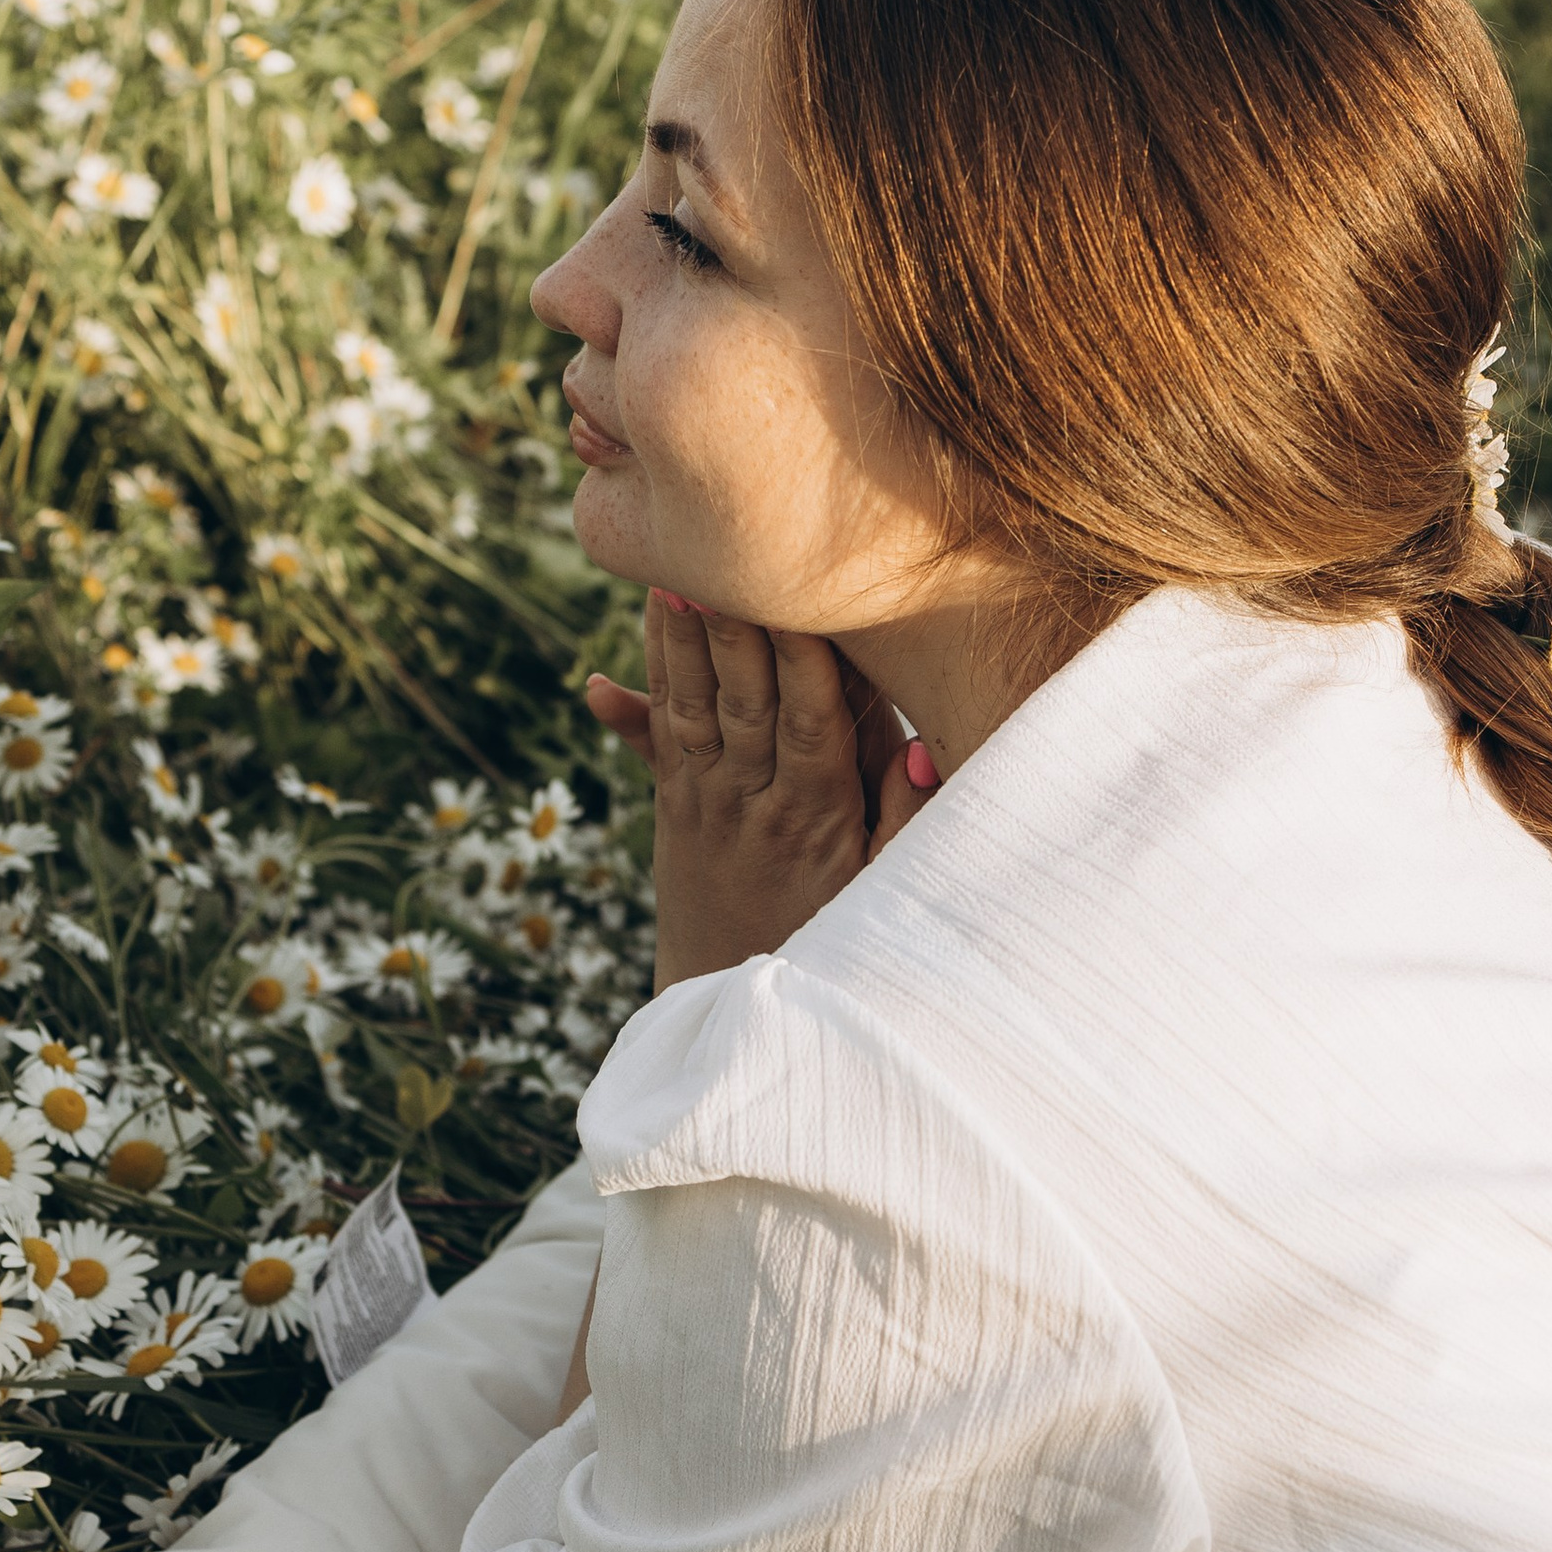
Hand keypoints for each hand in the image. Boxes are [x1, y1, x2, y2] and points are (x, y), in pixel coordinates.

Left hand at [588, 592, 934, 988]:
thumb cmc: (832, 931)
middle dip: (732, 624)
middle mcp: (751, 801)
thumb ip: (907, 815)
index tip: (801, 592)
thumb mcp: (884, 886)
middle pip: (743, 697)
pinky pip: (658, 735)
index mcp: (814, 815)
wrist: (735, 1001)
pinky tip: (621, 653)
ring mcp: (704, 800)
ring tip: (668, 570)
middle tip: (719, 551)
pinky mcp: (674, 803)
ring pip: (690, 706)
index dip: (804, 655)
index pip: (810, 719)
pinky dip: (639, 693)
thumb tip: (930, 748)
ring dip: (678, 638)